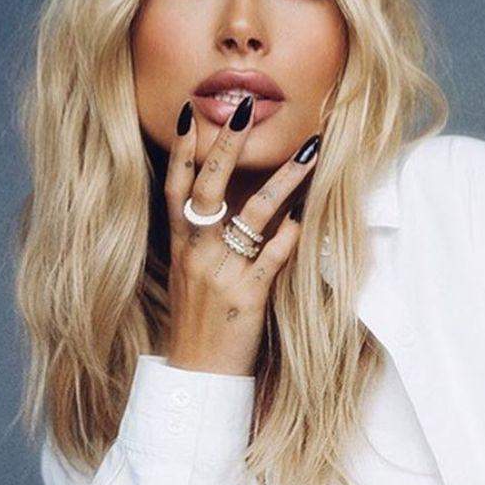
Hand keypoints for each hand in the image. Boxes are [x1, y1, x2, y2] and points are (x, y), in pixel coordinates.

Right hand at [163, 94, 320, 375]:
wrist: (198, 376)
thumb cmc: (199, 320)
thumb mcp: (190, 273)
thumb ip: (203, 236)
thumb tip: (224, 198)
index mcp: (180, 245)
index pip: (175, 186)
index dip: (182, 149)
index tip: (190, 112)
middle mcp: (196, 253)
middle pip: (209, 187)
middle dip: (227, 146)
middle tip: (245, 109)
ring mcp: (221, 273)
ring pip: (253, 215)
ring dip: (284, 180)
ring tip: (309, 150)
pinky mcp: (247, 297)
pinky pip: (274, 257)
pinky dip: (292, 235)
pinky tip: (307, 216)